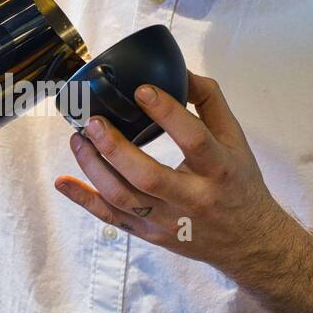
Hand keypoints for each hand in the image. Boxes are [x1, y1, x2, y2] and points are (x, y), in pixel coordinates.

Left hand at [54, 71, 287, 276]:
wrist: (249, 242)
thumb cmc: (239, 183)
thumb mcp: (236, 140)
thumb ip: (210, 101)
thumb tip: (179, 70)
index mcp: (220, 169)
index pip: (193, 139)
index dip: (167, 112)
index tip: (141, 89)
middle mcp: (194, 199)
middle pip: (149, 177)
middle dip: (115, 148)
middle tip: (93, 122)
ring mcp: (169, 221)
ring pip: (124, 199)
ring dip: (94, 168)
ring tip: (78, 139)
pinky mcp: (151, 235)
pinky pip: (112, 219)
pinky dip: (84, 200)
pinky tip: (64, 181)